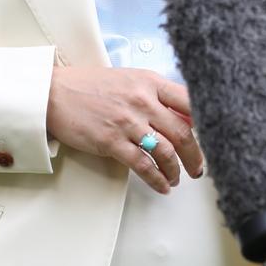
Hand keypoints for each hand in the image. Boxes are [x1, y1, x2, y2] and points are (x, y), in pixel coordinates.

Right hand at [46, 66, 203, 193]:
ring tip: (177, 179)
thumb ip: (153, 94)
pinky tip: (162, 186)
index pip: (189, 101)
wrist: (54, 92)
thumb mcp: (127, 80)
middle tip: (199, 168)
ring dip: (176, 170)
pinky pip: (143, 165)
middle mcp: (143, 100)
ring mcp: (128, 122)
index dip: (206, 122)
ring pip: (166, 151)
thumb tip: (179, 116)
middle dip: (195, 155)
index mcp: (149, 82)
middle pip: (183, 132)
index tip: (212, 137)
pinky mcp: (112, 141)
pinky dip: (157, 179)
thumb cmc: (89, 85)